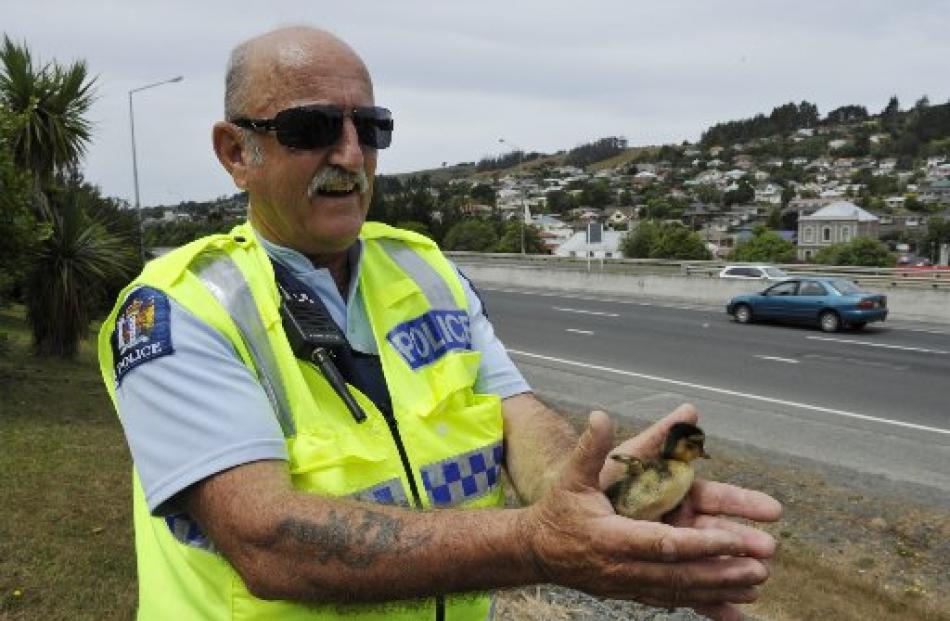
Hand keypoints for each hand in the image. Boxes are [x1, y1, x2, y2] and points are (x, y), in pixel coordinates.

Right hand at [520, 409, 779, 620]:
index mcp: (611, 537)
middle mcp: (622, 567)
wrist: (537, 550)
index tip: (732, 540)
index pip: (662, 543)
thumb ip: (590, 448)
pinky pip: (673, 601)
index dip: (699, 544)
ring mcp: (627, 585)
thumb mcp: (572, 476)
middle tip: (760, 567)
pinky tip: (731, 605)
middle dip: (721, 571)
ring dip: (719, 589)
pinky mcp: (631, 593)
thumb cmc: (558, 510)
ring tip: (757, 585)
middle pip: (679, 574)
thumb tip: (600, 415)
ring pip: (680, 591)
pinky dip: (703, 604)